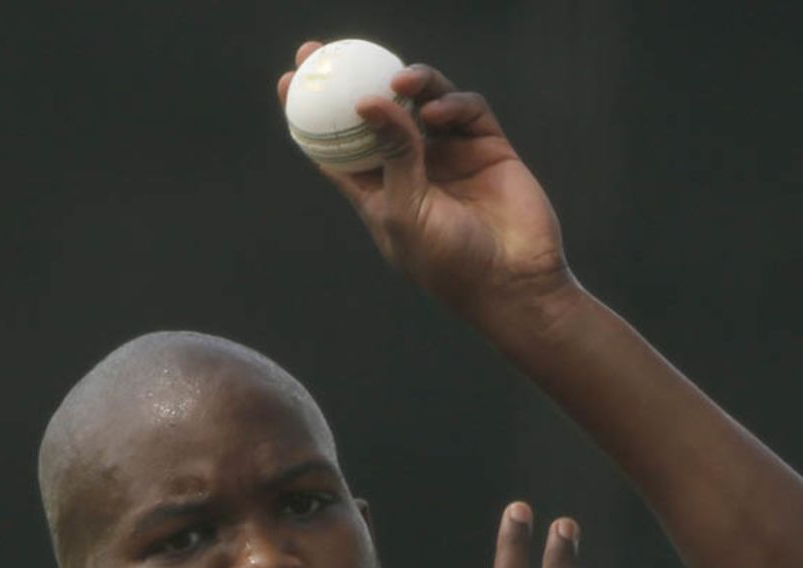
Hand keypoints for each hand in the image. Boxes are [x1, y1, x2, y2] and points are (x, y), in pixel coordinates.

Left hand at [277, 42, 569, 313]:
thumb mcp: (404, 213)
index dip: (313, 114)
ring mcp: (449, 155)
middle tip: (329, 51)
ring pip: (421, 100)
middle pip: (376, 113)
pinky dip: (450, 102)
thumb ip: (390, 155)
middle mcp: (411, 168)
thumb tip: (368, 101)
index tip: (291, 80)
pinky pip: (463, 108)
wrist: (511, 281)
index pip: (338, 147)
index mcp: (379, 193)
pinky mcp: (485, 147)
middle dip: (354, 79)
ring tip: (400, 84)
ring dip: (409, 84)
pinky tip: (437, 114)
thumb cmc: (448, 263)